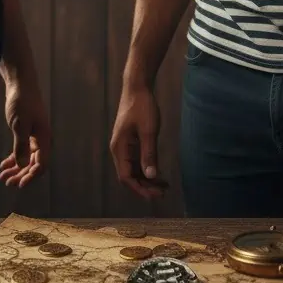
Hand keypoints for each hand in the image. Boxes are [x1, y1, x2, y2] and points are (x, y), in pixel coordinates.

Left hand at [0, 72, 51, 188]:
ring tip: (3, 177)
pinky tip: (4, 165)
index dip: (31, 176)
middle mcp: (41, 140)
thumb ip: (21, 145)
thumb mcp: (19, 124)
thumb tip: (21, 165)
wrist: (20, 84)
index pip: (41, 164)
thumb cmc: (22, 102)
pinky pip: (22, 151)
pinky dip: (14, 159)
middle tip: (7, 182)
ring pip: (27, 159)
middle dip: (21, 175)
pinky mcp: (26, 133)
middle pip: (33, 164)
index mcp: (43, 138)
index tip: (19, 185)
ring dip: (16, 169)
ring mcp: (34, 137)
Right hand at [110, 84, 165, 199]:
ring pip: (133, 170)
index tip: (156, 195)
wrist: (137, 87)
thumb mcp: (148, 131)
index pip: (126, 177)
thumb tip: (151, 176)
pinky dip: (147, 169)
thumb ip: (149, 154)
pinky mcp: (130, 142)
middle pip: (129, 176)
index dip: (140, 189)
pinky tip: (159, 173)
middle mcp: (119, 150)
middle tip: (163, 193)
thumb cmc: (142, 107)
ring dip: (147, 179)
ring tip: (164, 186)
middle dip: (145, 187)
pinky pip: (137, 161)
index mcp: (119, 148)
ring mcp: (124, 146)